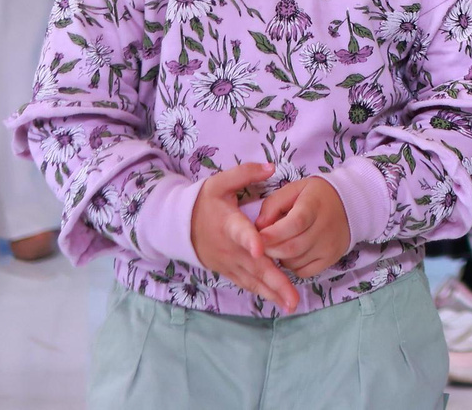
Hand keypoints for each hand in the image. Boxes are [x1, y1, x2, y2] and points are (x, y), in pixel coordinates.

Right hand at [189, 162, 298, 310]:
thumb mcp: (219, 182)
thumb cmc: (203, 202)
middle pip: (253, 266)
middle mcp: (229, 248)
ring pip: (252, 279)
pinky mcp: (228, 271)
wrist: (179, 227)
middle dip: (275, 281)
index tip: (260, 250)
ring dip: (273, 292)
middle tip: (293, 298)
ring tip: (291, 304)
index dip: (250, 240)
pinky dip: (262, 292)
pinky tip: (279, 301)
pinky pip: (247, 284)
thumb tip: (271, 167)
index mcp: (228, 224)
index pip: (240, 232)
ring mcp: (228, 263)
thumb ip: (245, 173)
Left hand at [254, 176, 350, 278]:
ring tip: (278, 245)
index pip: (294, 224)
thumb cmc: (315, 196)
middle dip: (270, 249)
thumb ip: (272, 205)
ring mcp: (329, 246)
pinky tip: (291, 254)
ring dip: (280, 258)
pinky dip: (292, 266)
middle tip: (260, 245)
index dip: (273, 234)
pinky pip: (304, 272)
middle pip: (291, 248)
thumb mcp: (293, 190)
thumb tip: (258, 228)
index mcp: (314, 205)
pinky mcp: (331, 259)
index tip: (256, 238)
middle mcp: (325, 227)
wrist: (349, 203)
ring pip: (295, 262)